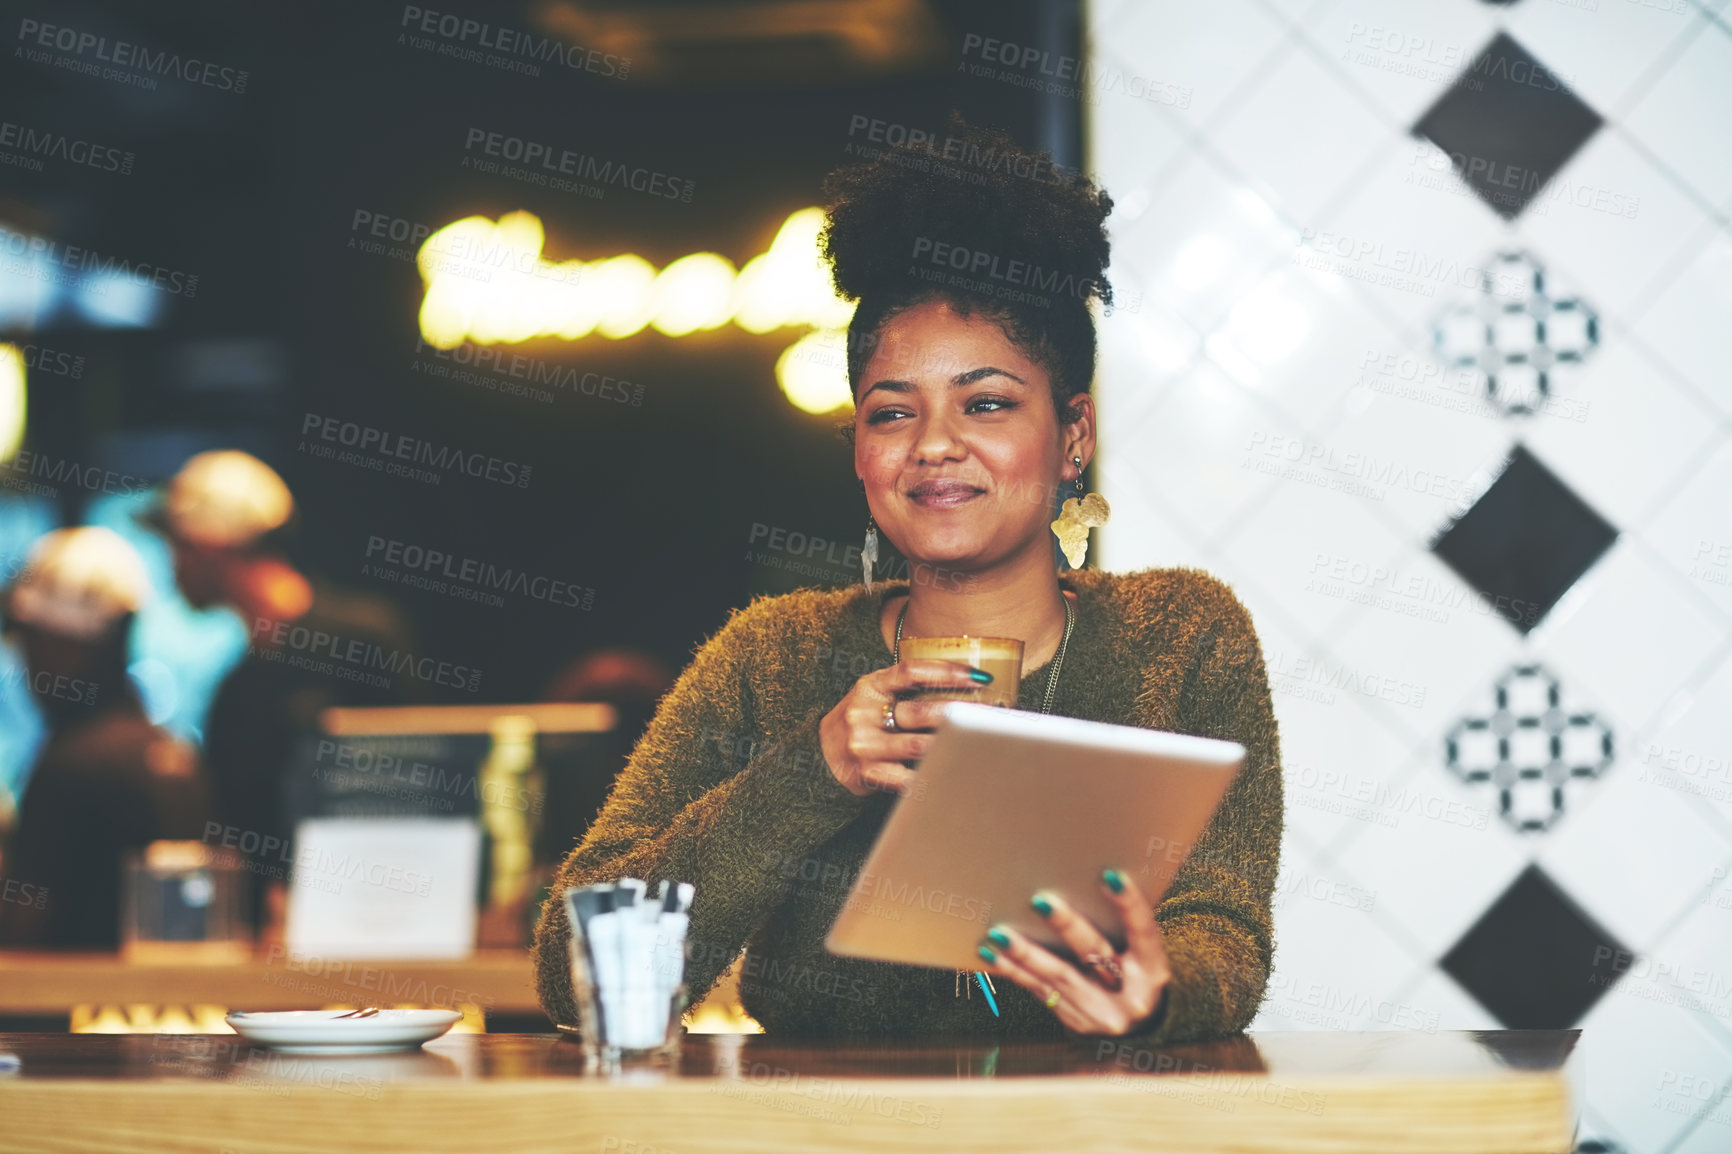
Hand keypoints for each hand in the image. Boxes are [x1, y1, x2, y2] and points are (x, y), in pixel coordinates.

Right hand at [819, 658, 992, 796]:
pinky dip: (932, 773)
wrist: (819, 755)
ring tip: (979, 739)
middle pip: (919, 711)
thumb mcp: (874, 694)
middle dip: (960, 711)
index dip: (946, 671)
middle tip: (991, 711)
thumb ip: (905, 688)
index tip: (978, 676)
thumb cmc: (862, 720)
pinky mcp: (865, 773)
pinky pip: (907, 777)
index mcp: (870, 685)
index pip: (910, 671)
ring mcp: (863, 745)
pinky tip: (954, 769)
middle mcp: (863, 712)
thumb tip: (965, 683)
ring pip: (917, 746)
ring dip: (951, 743)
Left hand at [975, 868, 1171, 1034]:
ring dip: (1024, 954)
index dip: (1128, 904)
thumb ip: (1122, 928)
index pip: (1143, 931)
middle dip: (1066, 927)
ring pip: (1058, 978)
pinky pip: (1039, 992)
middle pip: (1095, 955)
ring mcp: (1101, 1013)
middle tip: (1040, 901)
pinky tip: (990, 955)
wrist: (1138, 1030)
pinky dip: (1013, 971)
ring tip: (998, 934)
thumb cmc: (1135, 974)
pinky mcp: (1075, 1021)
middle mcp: (1129, 995)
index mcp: (1152, 970)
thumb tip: (1085, 879)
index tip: (1110, 876)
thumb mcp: (1142, 955)